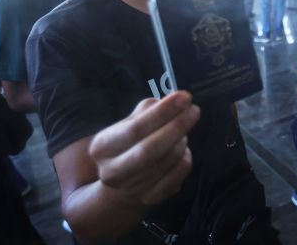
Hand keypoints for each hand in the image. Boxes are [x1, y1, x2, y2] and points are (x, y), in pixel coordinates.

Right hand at [88, 91, 199, 206]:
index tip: (184, 97)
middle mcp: (113, 171)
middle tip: (194, 110)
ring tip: (183, 130)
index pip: (134, 128)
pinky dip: (185, 158)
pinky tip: (182, 150)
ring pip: (168, 161)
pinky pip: (178, 174)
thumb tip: (174, 100)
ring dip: (181, 141)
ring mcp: (132, 188)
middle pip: (150, 150)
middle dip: (177, 127)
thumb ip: (147, 110)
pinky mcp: (151, 198)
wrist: (122, 184)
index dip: (162, 112)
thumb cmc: (129, 144)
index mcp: (102, 147)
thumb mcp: (127, 124)